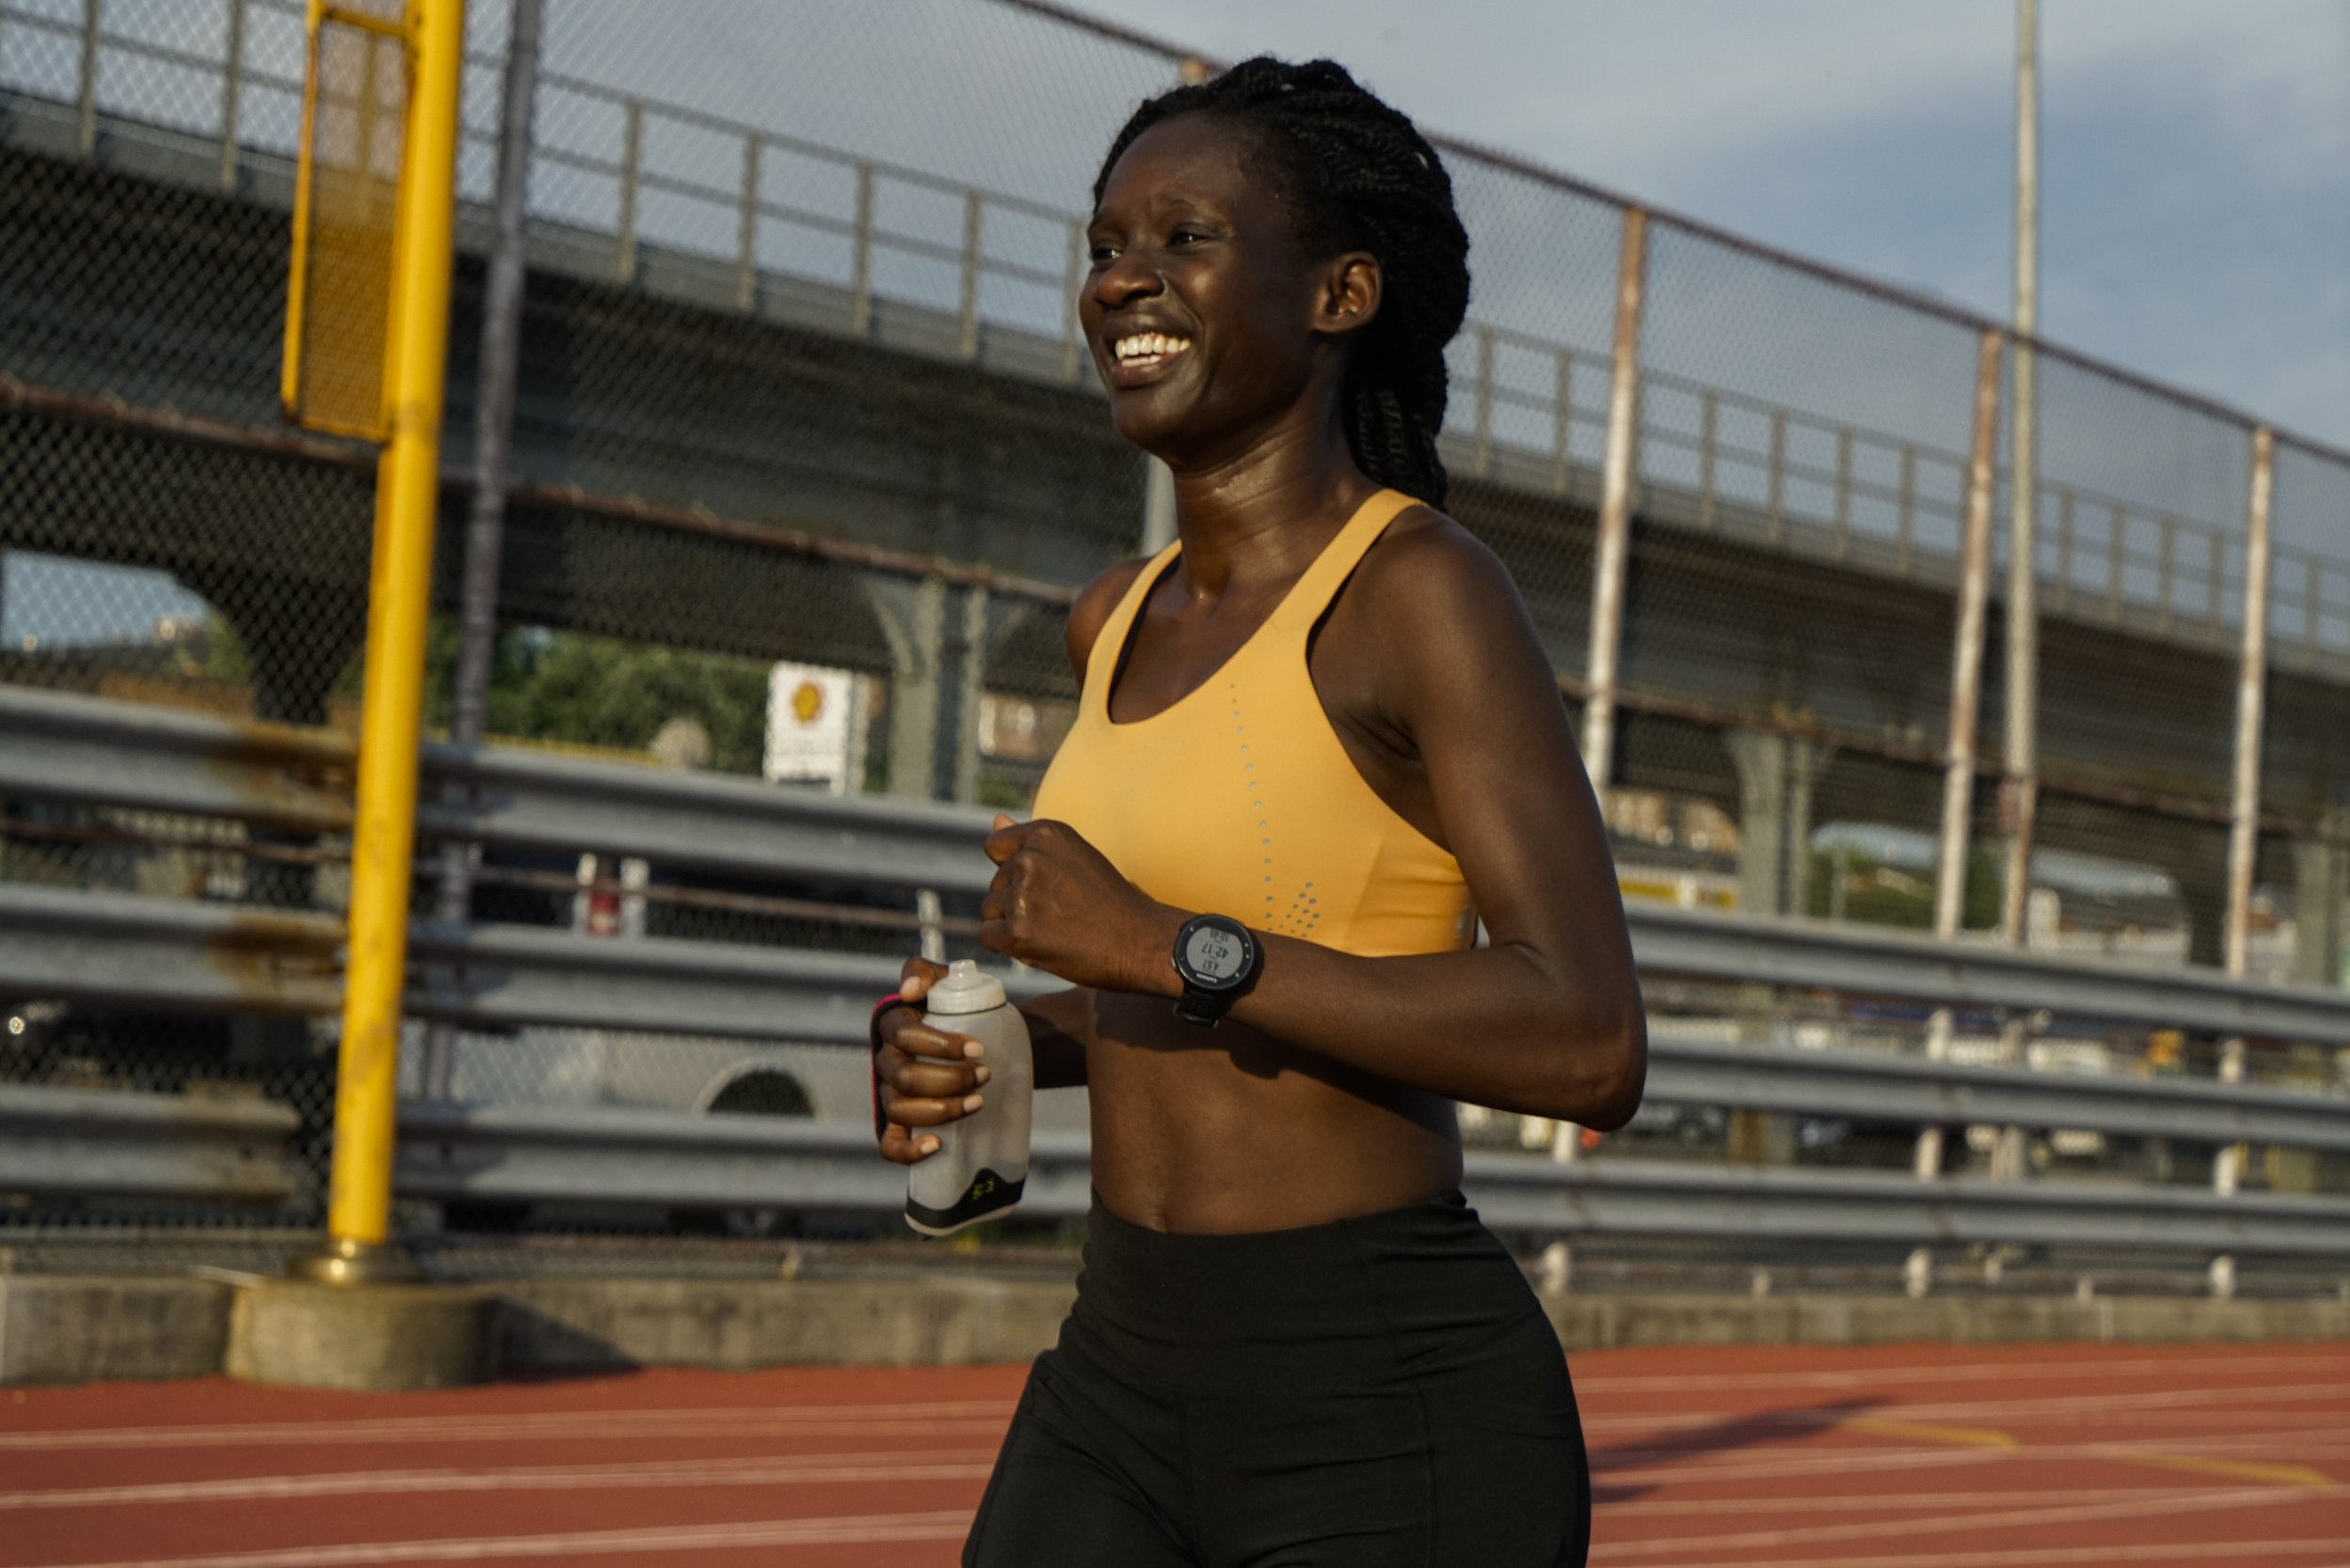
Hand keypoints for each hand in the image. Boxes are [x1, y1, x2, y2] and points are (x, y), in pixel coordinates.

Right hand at [874, 956, 988, 1165]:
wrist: (978, 1038)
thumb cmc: (957, 1007)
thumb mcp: (943, 981)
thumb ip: (924, 972)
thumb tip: (911, 991)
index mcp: (892, 1026)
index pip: (907, 1037)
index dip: (941, 1046)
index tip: (979, 1050)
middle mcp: (886, 1061)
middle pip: (906, 1078)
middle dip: (949, 1080)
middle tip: (985, 1075)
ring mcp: (889, 1094)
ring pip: (902, 1111)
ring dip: (941, 1110)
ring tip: (978, 1102)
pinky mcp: (897, 1123)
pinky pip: (890, 1145)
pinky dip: (908, 1150)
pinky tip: (936, 1145)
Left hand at [980, 814, 1176, 993]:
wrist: (1140, 941)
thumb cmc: (1110, 902)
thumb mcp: (1075, 857)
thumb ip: (1030, 842)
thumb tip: (995, 818)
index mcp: (1047, 833)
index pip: (995, 846)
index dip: (1012, 871)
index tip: (1042, 887)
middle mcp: (1031, 858)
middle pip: (995, 883)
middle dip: (1016, 901)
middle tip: (1058, 914)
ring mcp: (1023, 895)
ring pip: (990, 911)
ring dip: (1012, 924)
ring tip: (1053, 930)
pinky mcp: (1018, 931)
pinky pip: (988, 936)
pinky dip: (1007, 946)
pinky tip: (1039, 945)